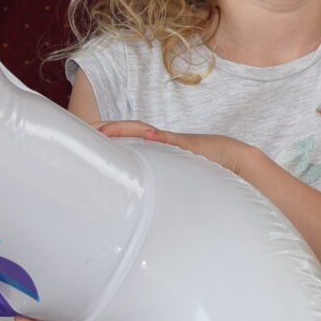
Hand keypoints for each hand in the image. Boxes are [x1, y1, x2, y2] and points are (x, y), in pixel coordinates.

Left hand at [98, 119, 253, 176]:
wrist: (233, 158)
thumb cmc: (204, 167)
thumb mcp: (175, 172)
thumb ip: (159, 175)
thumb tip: (138, 192)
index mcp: (158, 147)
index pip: (129, 137)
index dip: (110, 136)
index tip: (88, 138)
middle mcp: (163, 140)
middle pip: (131, 130)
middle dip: (109, 129)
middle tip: (87, 130)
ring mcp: (174, 142)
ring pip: (146, 132)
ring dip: (126, 130)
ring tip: (106, 131)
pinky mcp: (189, 146)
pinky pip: (173, 141)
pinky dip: (160, 138)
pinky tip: (148, 136)